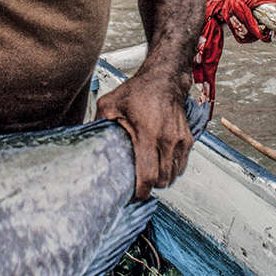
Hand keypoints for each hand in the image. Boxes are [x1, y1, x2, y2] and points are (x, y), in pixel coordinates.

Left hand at [96, 67, 192, 199]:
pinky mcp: (187, 138)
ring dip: (163, 180)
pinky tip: (161, 164)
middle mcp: (167, 139)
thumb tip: (87, 139)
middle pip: (163, 180)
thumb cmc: (140, 90)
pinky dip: (172, 169)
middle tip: (139, 186)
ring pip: (174, 174)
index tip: (133, 196)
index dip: (141, 191)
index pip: (149, 175)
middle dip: (151, 187)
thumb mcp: (111, 103)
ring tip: (150, 175)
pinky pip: (182, 164)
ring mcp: (179, 140)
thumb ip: (98, 122)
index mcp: (148, 134)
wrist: (165, 78)